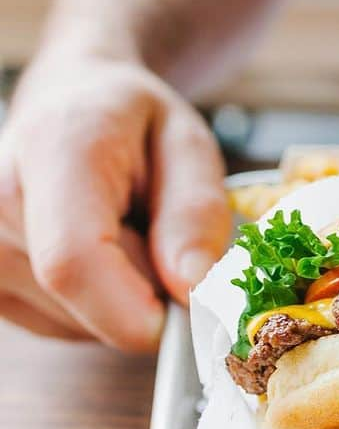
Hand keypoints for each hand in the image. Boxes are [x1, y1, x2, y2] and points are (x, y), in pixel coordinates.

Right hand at [0, 53, 230, 350]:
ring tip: (123, 234)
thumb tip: (191, 289)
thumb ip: (195, 212)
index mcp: (53, 151)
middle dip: (146, 292)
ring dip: (121, 299)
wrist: (67, 102)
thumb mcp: (187, 144)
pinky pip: (59, 325)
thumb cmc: (133, 123)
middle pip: (83, 300)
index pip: (73, 263)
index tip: (188, 306)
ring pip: (75, 322)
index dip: (137, 311)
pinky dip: (95, 306)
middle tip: (160, 236)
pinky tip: (97, 254)